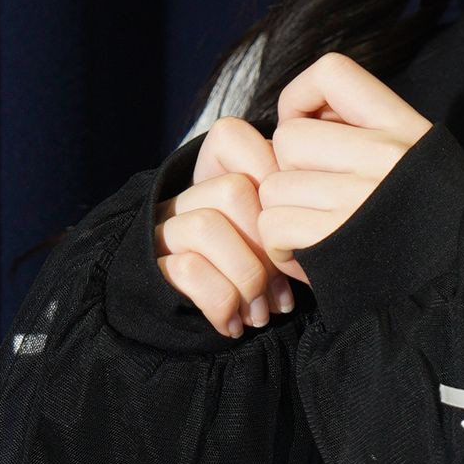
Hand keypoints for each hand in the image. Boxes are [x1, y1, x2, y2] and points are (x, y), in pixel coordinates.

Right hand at [155, 117, 295, 338]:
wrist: (189, 324)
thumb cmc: (251, 279)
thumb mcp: (272, 241)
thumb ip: (285, 212)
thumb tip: (312, 225)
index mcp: (214, 176)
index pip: (232, 138)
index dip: (271, 178)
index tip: (292, 230)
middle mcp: (185, 197)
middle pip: (231, 190)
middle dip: (267, 247)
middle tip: (282, 290)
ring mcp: (164, 230)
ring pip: (205, 225)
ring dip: (246, 277)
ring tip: (261, 313)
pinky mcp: (150, 267)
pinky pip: (186, 269)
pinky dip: (221, 302)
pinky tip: (233, 324)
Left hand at [258, 54, 431, 273]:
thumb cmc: (437, 224)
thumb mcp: (419, 158)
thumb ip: (370, 132)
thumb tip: (302, 117)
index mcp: (403, 127)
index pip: (332, 73)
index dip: (300, 96)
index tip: (308, 129)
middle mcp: (383, 154)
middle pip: (288, 138)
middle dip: (289, 172)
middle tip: (314, 199)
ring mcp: (359, 197)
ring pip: (274, 187)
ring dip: (282, 215)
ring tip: (312, 234)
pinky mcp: (336, 240)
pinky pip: (274, 226)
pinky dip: (279, 248)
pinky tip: (307, 258)